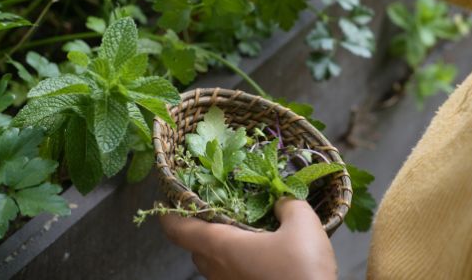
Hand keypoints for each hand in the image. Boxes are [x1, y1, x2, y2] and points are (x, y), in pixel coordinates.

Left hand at [160, 198, 337, 279]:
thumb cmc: (302, 270)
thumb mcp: (303, 224)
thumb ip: (289, 205)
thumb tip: (282, 202)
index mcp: (221, 247)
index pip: (179, 230)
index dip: (169, 214)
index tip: (168, 200)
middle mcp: (218, 271)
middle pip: (196, 247)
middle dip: (202, 228)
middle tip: (218, 210)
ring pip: (213, 266)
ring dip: (221, 248)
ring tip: (244, 232)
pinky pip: (231, 278)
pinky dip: (238, 264)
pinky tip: (263, 257)